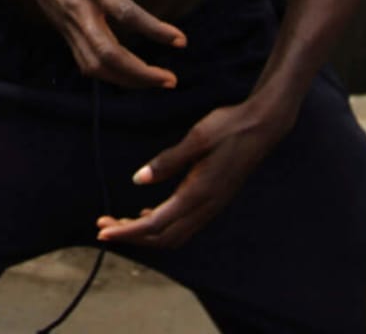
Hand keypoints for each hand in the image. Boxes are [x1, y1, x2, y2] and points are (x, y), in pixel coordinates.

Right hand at [0, 0, 189, 89]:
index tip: (180, 41)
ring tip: (155, 81)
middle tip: (170, 80)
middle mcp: (79, 9)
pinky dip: (109, 75)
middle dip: (140, 73)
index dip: (155, 31)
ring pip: (95, 66)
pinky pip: (85, 63)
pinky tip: (129, 75)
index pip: (126, 14)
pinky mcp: (63, 33)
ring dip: (126, 80)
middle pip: (108, 54)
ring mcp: (68, 25)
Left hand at [96, 99, 292, 248]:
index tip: (102, 232)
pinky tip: (147, 211)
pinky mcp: (213, 201)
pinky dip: (161, 225)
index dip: (127, 232)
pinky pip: (183, 225)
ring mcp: (211, 207)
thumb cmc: (228, 127)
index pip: (155, 224)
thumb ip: (168, 161)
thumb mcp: (197, 138)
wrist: (263, 126)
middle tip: (103, 225)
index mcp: (198, 193)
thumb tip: (138, 180)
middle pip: (162, 238)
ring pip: (173, 235)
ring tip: (120, 222)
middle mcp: (205, 207)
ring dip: (145, 233)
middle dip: (131, 236)